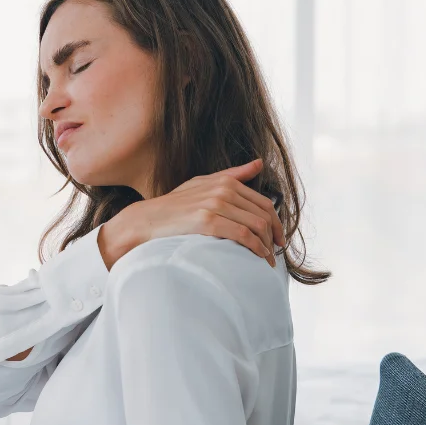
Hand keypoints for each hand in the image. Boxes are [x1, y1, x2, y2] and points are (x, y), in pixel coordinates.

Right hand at [118, 158, 285, 266]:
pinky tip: (257, 258)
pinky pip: (243, 235)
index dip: (276, 223)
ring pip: (256, 226)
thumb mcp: (202, 184)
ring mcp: (216, 205)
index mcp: (225, 182)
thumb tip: (259, 164)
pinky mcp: (208, 221)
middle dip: (274, 236)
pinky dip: (255, 248)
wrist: (147, 220)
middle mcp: (224, 190)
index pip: (263, 203)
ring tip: (266, 261)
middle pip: (263, 215)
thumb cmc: (173, 206)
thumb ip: (232, 175)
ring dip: (266, 246)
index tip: (278, 239)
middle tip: (275, 253)